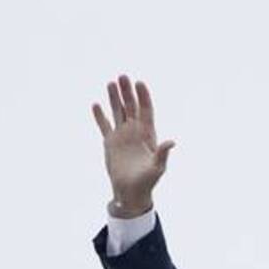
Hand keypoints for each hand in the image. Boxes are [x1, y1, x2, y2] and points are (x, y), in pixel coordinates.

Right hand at [91, 75, 174, 216]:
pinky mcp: (110, 142)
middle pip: (131, 107)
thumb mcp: (157, 168)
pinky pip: (104, 125)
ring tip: (110, 83)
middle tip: (122, 76)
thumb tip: (172, 142)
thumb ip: (162, 154)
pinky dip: (99, 116)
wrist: (131, 192)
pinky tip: (96, 104)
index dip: (143, 97)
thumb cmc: (147, 182)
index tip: (139, 83)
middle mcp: (135, 132)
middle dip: (127, 92)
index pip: (146, 110)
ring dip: (114, 98)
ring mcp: (122, 136)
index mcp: (148, 135)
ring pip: (117, 112)